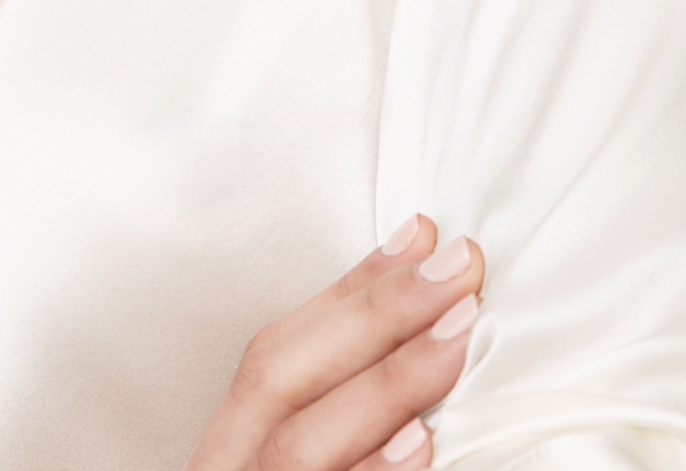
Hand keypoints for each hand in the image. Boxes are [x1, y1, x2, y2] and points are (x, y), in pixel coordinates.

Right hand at [186, 214, 483, 470]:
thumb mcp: (294, 452)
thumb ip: (336, 404)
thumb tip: (425, 325)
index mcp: (232, 440)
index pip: (280, 347)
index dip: (351, 289)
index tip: (422, 238)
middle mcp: (228, 466)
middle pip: (280, 377)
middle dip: (372, 316)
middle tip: (458, 269)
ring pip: (300, 442)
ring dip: (385, 382)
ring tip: (457, 334)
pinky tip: (421, 441)